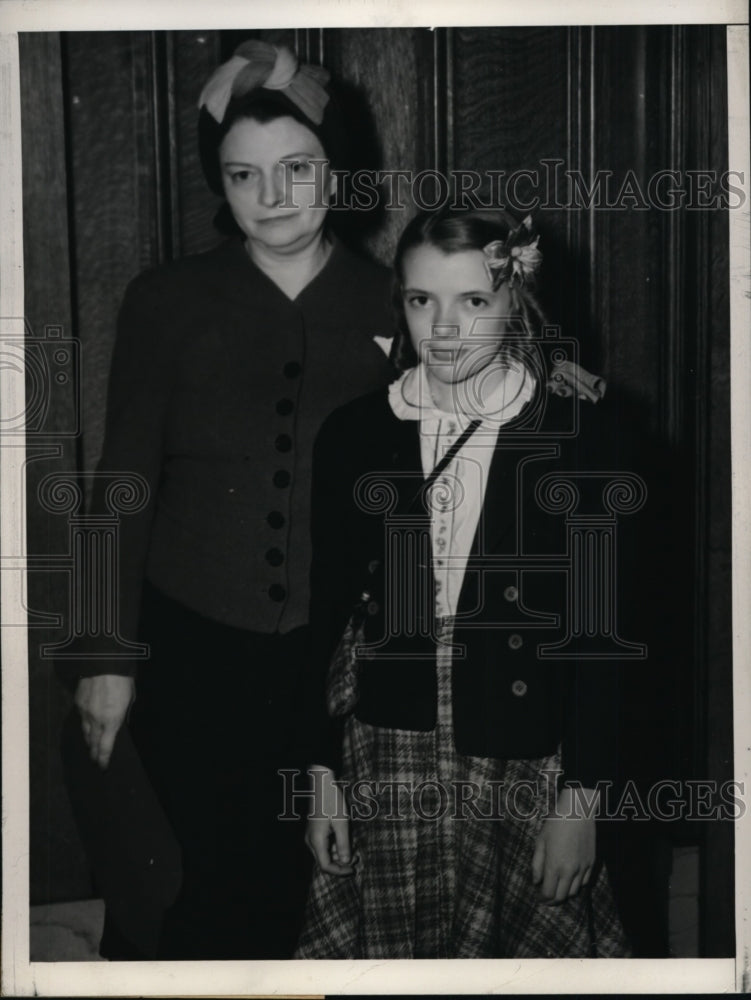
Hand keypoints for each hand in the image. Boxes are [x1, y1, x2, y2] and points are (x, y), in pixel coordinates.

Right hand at [74, 674, 134, 769]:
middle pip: (93, 743)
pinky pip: (81, 719)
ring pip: (85, 732)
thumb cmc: (123, 681)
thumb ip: (125, 714)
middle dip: (95, 753)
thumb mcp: (130, 699)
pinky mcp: (78, 703)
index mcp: (111, 721)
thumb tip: (122, 722)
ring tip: (91, 747)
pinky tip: (87, 726)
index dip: (103, 759)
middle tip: (96, 760)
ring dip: (89, 741)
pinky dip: (85, 725)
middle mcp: (96, 720)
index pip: (105, 747)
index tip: (103, 767)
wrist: (104, 664)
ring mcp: (85, 712)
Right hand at [304, 765, 353, 876]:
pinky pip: (324, 845)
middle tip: (356, 858)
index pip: (325, 866)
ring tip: (354, 850)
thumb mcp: (341, 823)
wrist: (322, 784)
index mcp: (316, 840)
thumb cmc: (332, 801)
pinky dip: (335, 847)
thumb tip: (346, 862)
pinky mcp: (315, 831)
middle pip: (324, 862)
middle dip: (341, 863)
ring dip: (339, 855)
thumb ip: (343, 844)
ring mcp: (312, 836)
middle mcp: (311, 841)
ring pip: (325, 854)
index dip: (339, 871)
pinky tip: (346, 842)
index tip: (353, 869)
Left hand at [531, 785, 597, 904]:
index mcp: (554, 865)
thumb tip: (536, 881)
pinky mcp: (591, 863)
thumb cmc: (555, 823)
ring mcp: (583, 868)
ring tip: (558, 889)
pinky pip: (585, 882)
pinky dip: (577, 885)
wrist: (577, 811)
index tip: (539, 898)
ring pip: (574, 892)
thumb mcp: (540, 841)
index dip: (542, 899)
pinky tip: (571, 880)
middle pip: (561, 896)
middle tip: (546, 898)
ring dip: (565, 893)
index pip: (548, 893)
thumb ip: (537, 863)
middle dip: (552, 900)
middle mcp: (570, 870)